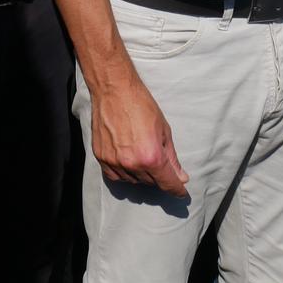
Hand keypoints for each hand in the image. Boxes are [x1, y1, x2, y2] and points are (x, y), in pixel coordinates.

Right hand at [88, 71, 188, 195]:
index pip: (168, 184)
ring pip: (133, 181)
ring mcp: (115, 162)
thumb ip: (172, 158)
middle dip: (159, 176)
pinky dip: (124, 173)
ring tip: (142, 154)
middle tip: (159, 160)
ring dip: (141, 174)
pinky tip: (128, 161)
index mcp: (152, 157)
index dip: (177, 190)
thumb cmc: (141, 105)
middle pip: (151, 183)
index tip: (181, 192)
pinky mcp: (101, 157)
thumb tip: (181, 177)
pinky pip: (116, 176)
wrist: (114, 90)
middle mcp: (133, 164)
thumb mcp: (164, 131)